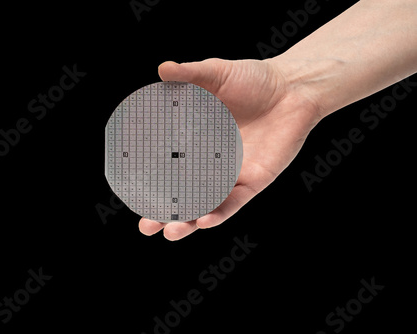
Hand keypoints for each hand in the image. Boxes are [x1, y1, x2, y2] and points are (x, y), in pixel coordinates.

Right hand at [139, 58, 320, 239]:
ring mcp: (233, 175)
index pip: (169, 169)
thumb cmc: (255, 80)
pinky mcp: (255, 181)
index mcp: (197, 143)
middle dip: (165, 215)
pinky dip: (220, 213)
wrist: (293, 87)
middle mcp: (211, 164)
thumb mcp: (217, 74)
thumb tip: (162, 69)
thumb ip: (191, 75)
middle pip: (185, 196)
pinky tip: (203, 220)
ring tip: (171, 231)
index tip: (132, 196)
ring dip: (190, 222)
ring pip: (208, 206)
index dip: (152, 185)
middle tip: (146, 225)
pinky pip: (235, 202)